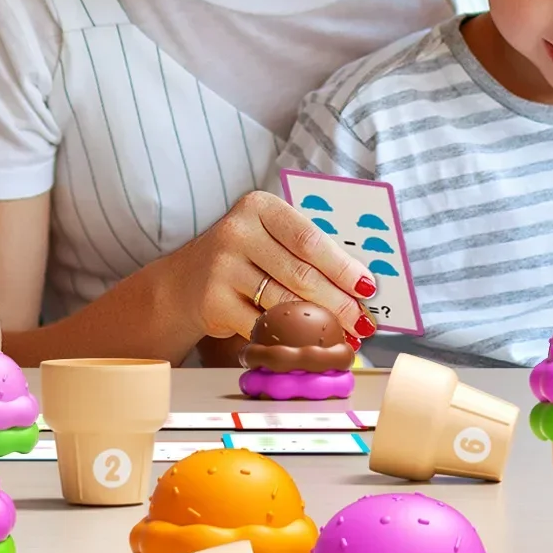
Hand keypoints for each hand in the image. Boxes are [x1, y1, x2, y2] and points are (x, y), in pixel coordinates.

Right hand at [161, 191, 376, 345]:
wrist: (185, 283)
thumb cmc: (243, 258)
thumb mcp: (269, 239)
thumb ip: (306, 252)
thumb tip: (359, 283)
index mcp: (259, 207)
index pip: (310, 239)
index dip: (342, 266)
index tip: (367, 287)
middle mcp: (237, 232)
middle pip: (301, 273)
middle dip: (339, 302)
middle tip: (363, 322)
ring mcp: (222, 267)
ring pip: (284, 303)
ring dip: (318, 325)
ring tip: (344, 335)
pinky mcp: (214, 301)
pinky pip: (262, 325)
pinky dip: (288, 338)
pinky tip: (306, 345)